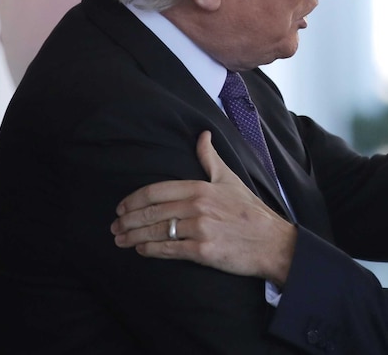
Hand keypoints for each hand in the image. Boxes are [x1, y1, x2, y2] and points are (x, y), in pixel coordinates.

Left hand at [110, 131, 296, 286]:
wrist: (272, 242)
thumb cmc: (251, 212)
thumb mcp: (231, 180)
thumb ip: (211, 159)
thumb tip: (203, 135)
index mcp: (201, 188)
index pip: (157, 191)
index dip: (134, 199)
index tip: (121, 207)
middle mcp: (197, 206)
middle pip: (151, 212)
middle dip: (128, 220)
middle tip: (114, 227)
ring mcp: (199, 229)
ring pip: (156, 232)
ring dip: (133, 237)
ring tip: (121, 241)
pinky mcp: (203, 251)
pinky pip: (168, 250)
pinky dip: (151, 251)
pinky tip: (141, 251)